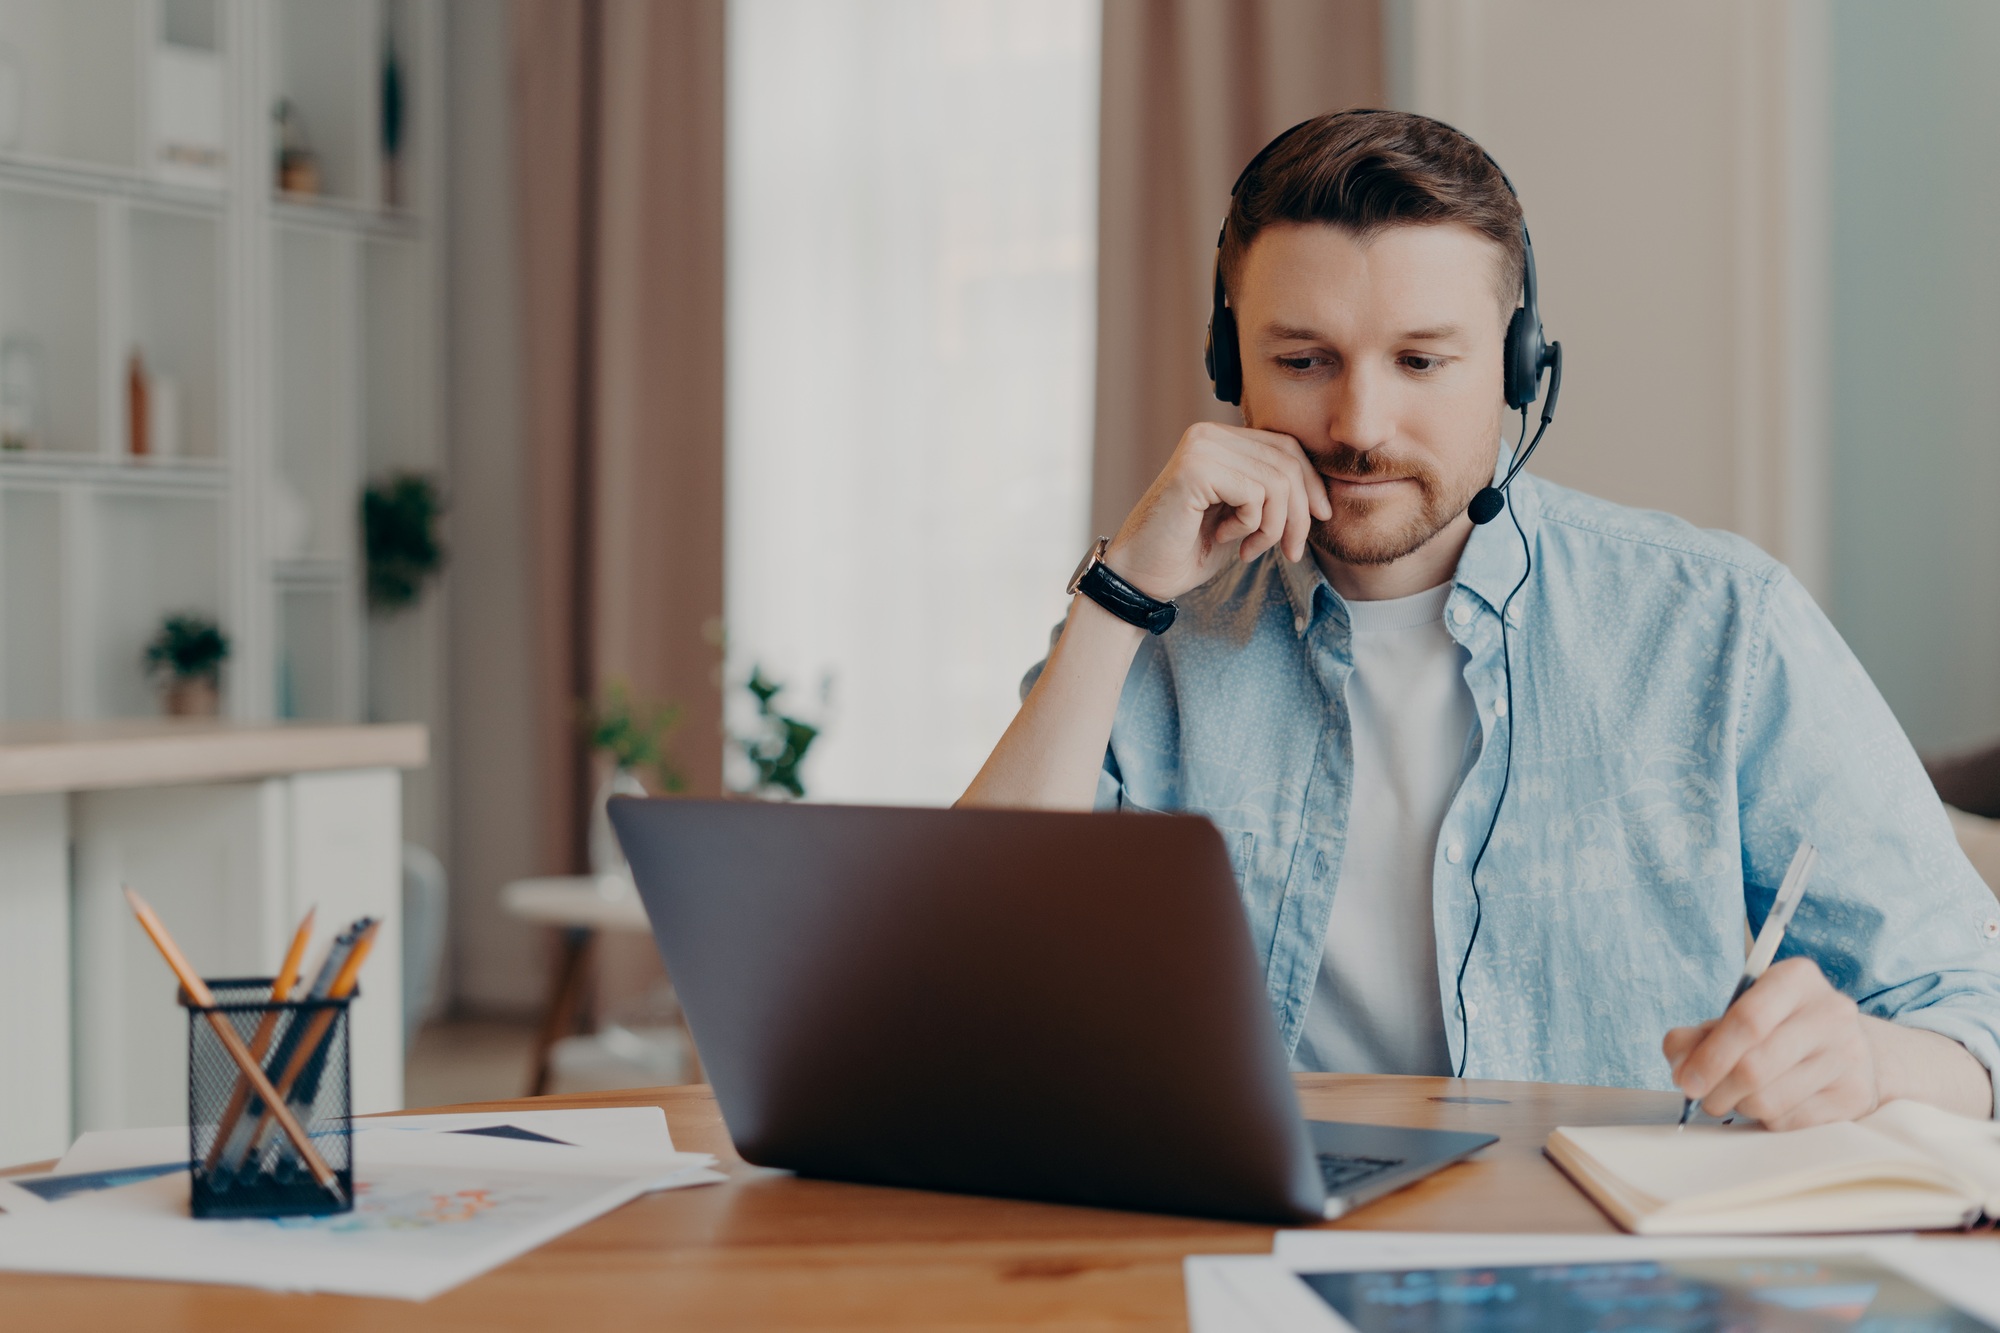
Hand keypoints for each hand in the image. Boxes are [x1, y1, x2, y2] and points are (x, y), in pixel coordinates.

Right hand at [1102, 422, 1331, 600]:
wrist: (1142, 577)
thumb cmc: (1188, 551)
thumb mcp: (1242, 517)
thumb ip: (1271, 494)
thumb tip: (1323, 494)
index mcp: (1219, 439)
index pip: (1286, 446)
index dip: (1311, 483)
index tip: (1320, 519)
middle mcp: (1208, 434)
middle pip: (1287, 460)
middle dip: (1300, 512)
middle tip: (1290, 551)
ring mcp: (1200, 447)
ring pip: (1277, 480)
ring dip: (1273, 526)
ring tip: (1249, 549)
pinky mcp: (1195, 468)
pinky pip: (1256, 494)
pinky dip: (1251, 526)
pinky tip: (1224, 539)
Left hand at [1662, 957, 1877, 1130]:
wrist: (1850, 1047)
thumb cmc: (1780, 1027)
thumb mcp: (1738, 1014)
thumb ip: (1699, 1035)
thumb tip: (1681, 1067)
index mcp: (1796, 979)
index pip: (1747, 1020)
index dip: (1710, 1056)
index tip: (1686, 1080)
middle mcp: (1830, 1013)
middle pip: (1755, 1066)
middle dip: (1716, 1090)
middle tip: (1701, 1098)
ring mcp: (1847, 1055)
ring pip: (1770, 1100)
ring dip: (1738, 1106)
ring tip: (1733, 1098)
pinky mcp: (1854, 1095)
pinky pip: (1790, 1121)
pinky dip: (1765, 1119)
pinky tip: (1767, 1103)